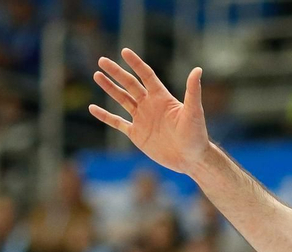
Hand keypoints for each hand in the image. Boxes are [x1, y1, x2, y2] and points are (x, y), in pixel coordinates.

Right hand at [92, 49, 211, 174]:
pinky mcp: (137, 134)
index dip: (136, 63)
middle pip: (130, 84)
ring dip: (109, 88)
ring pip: (122, 99)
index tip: (124, 52)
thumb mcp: (194, 112)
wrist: (191, 159)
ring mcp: (142, 119)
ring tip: (97, 75)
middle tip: (102, 60)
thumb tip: (198, 70)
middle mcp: (150, 105)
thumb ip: (192, 91)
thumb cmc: (196, 135)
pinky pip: (117, 123)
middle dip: (116, 72)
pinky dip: (105, 116)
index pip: (146, 76)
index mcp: (162, 97)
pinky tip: (93, 108)